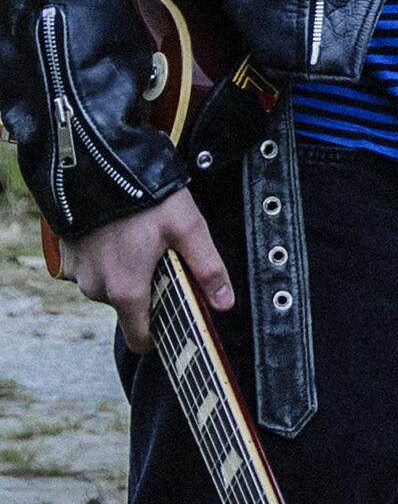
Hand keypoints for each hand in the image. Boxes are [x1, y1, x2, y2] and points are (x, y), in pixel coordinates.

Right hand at [59, 187, 232, 351]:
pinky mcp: (67, 257)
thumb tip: (225, 303)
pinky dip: (107, 258)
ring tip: (142, 239)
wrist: (93, 166)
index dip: (159, 334)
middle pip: (129, 307)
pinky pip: (93, 269)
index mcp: (126, 290)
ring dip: (127, 271)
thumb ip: (208, 269)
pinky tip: (120, 233)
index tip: (174, 319)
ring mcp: (77, 274)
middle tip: (164, 258)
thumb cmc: (144, 197)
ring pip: (110, 286)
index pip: (140, 338)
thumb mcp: (188, 228)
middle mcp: (96, 289)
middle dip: (148, 289)